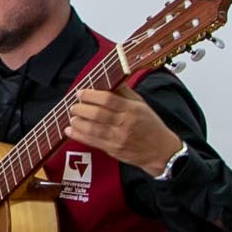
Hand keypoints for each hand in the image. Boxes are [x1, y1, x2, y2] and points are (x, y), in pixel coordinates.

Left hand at [65, 87, 181, 175]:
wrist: (160, 151)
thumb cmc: (151, 125)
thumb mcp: (141, 105)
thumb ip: (124, 92)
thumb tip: (109, 79)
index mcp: (132, 109)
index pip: (108, 99)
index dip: (91, 95)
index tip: (81, 92)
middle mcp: (124, 123)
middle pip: (97, 114)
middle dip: (81, 108)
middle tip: (74, 105)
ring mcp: (118, 138)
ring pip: (92, 128)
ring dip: (77, 121)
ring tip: (73, 116)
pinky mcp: (113, 150)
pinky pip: (92, 141)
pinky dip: (78, 135)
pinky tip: (70, 130)